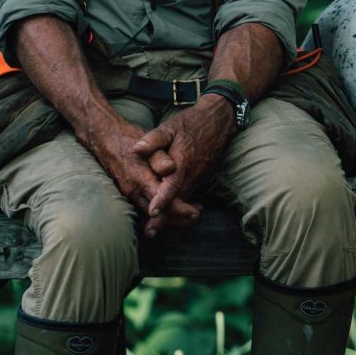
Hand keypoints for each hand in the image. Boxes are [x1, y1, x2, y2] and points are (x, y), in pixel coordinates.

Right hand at [86, 115, 202, 229]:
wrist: (103, 138)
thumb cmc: (128, 138)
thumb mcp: (147, 142)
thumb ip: (159, 157)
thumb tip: (170, 169)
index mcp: (140, 178)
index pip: (163, 203)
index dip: (180, 210)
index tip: (195, 211)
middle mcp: (132, 190)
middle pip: (158, 216)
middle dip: (178, 218)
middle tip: (197, 213)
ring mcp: (128, 194)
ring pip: (150, 214)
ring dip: (170, 216)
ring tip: (189, 212)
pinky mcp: (127, 193)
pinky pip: (144, 208)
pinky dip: (160, 212)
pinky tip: (172, 206)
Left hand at [133, 95, 236, 235]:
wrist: (219, 121)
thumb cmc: (191, 123)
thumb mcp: (170, 127)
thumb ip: (153, 139)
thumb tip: (136, 149)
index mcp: (182, 162)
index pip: (172, 186)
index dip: (162, 200)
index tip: (151, 213)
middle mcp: (192, 174)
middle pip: (178, 202)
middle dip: (164, 219)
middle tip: (149, 233)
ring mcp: (199, 177)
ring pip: (184, 202)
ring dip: (171, 217)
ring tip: (155, 228)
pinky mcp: (201, 178)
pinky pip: (189, 196)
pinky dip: (179, 207)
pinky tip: (169, 215)